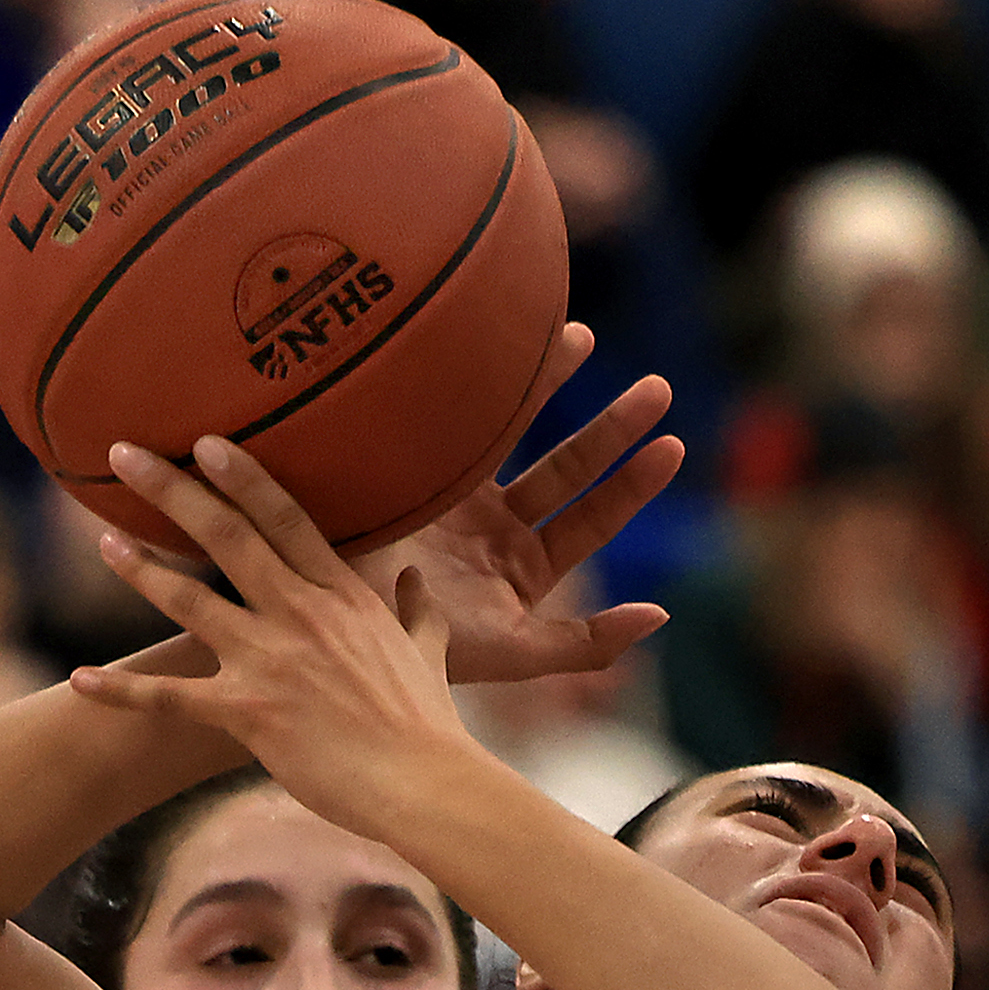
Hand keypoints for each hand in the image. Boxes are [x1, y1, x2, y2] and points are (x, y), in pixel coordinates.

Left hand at [75, 438, 482, 841]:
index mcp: (342, 595)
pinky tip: (79, 680)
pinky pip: (170, 700)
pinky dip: (122, 691)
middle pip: (228, 537)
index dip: (243, 476)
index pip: (286, 518)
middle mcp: (300, 614)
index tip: (205, 441)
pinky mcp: (246, 713)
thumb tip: (417, 577)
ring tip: (103, 542)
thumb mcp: (428, 652)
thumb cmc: (426, 721)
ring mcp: (269, 661)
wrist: (421, 783)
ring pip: (190, 601)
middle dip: (172, 491)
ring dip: (141, 570)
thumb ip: (419, 610)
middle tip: (124, 454)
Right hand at [349, 322, 684, 685]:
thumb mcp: (506, 652)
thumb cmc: (412, 649)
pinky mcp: (415, 462)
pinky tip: (501, 341)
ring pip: (517, 430)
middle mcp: (495, 529)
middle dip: (613, 427)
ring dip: (551, 385)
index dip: (631, 485)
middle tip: (658, 389)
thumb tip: (661, 615)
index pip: (592, 519)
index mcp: (523, 570)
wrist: (318, 622)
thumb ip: (581, 644)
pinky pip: (460, 414)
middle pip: (568, 467)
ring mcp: (456, 492)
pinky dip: (486, 382)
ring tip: (581, 337)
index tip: (670, 446)